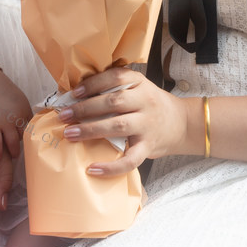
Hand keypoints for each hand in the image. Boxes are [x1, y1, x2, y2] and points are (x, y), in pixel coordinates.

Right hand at [0, 70, 32, 159]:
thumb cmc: (2, 90)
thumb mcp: (19, 99)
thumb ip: (23, 111)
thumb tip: (25, 123)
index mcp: (26, 110)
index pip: (32, 128)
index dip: (30, 136)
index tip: (29, 142)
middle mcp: (17, 118)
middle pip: (23, 137)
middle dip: (23, 145)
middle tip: (21, 152)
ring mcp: (4, 123)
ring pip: (13, 143)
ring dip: (13, 151)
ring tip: (13, 156)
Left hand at [59, 67, 190, 177]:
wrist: (181, 123)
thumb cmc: (151, 105)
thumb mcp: (139, 87)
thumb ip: (116, 87)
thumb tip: (77, 93)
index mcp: (140, 83)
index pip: (116, 77)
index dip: (94, 84)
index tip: (74, 92)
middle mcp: (145, 102)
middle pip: (113, 102)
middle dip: (85, 108)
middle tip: (64, 115)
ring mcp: (147, 125)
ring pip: (118, 126)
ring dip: (90, 130)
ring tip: (70, 134)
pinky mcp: (148, 147)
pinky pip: (130, 159)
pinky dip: (111, 167)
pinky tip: (93, 168)